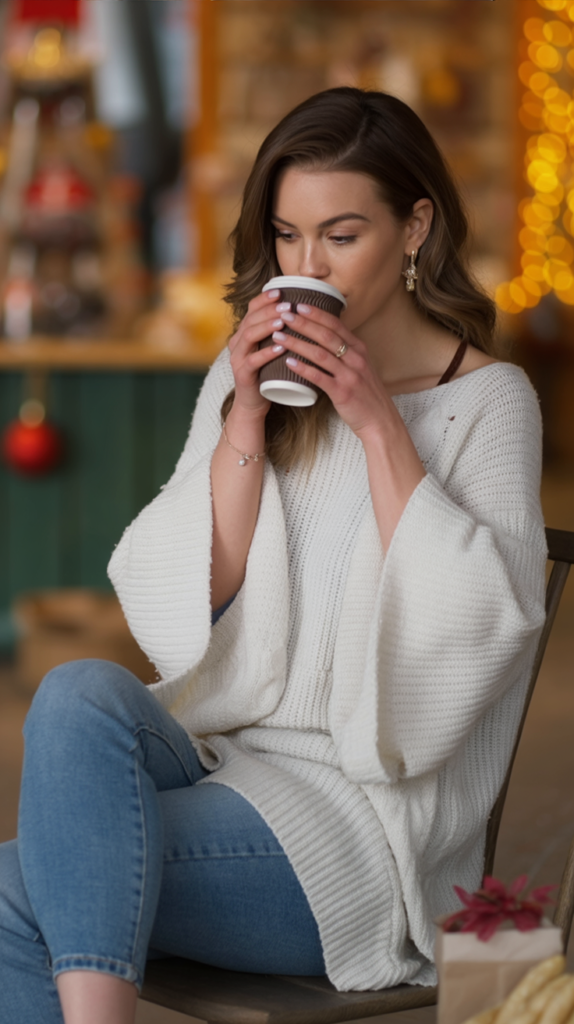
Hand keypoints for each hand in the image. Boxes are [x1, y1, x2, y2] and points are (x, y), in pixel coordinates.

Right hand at [227, 289, 289, 416]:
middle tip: (288, 306)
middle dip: (269, 310)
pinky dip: (266, 353)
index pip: (251, 309)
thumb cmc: (268, 373)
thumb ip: (281, 332)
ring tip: (284, 321)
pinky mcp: (243, 374)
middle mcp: (238, 342)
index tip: (281, 291)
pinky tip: (280, 347)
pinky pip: (252, 361)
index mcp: (244, 333)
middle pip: (250, 319)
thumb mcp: (272, 348)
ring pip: (249, 336)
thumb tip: (305, 313)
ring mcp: (238, 358)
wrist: (254, 403)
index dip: (264, 299)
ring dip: (267, 326)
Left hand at [271, 303, 392, 437]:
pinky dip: (303, 369)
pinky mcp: (343, 392)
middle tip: (284, 314)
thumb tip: (322, 339)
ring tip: (279, 336)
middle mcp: (356, 358)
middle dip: (303, 323)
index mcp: (359, 349)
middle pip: (326, 335)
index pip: (336, 325)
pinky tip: (288, 363)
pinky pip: (319, 377)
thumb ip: (345, 353)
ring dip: (297, 343)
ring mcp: (350, 375)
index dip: (316, 313)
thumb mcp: (360, 367)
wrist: (380, 421)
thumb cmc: (366, 394)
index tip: (299, 304)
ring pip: (320, 354)